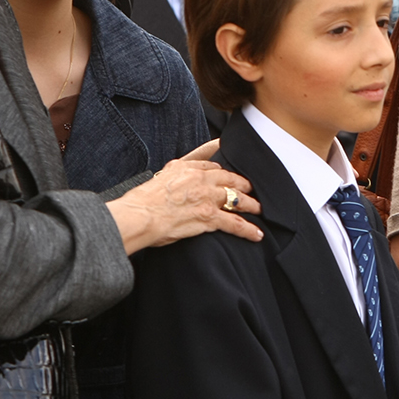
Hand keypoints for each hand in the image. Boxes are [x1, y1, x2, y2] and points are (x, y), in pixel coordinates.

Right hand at [107, 139, 263, 251]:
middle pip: (231, 178)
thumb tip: (174, 171)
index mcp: (186, 167)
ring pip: (237, 199)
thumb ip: (172, 172)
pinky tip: (256, 234)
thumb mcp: (158, 176)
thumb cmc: (142, 201)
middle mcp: (200, 179)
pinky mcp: (209, 217)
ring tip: (259, 209)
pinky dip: (248, 230)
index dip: (224, 170)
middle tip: (253, 188)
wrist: (138, 216)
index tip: (231, 172)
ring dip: (251, 205)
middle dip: (244, 184)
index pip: (213, 165)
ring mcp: (207, 197)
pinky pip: (235, 223)